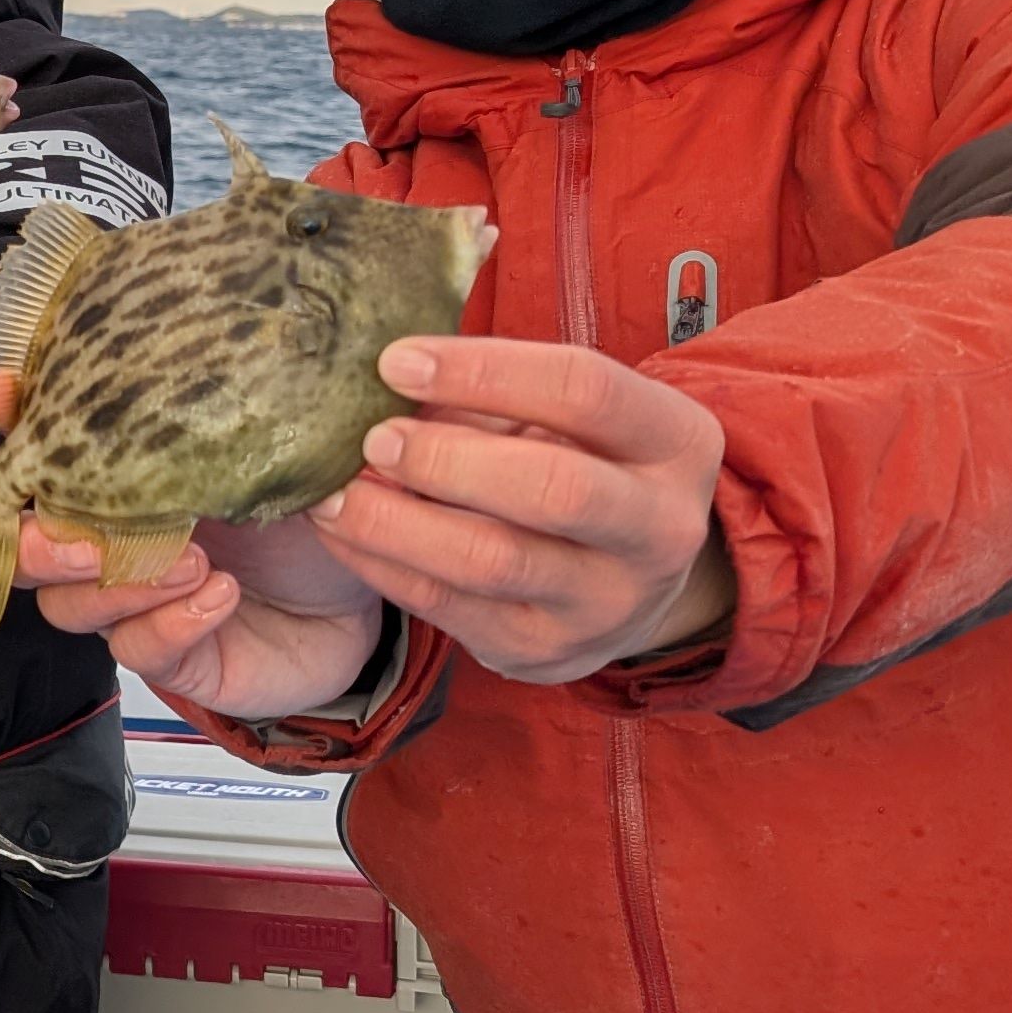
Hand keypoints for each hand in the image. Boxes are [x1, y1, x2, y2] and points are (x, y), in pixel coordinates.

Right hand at [0, 371, 392, 712]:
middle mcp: (108, 543)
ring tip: (191, 561)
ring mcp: (132, 605)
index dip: (3, 425)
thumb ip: (223, 411)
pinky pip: (140, 649)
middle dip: (31, 544)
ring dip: (119, 585)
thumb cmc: (308, 515)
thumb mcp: (269, 446)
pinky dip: (172, 622)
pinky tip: (218, 595)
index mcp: (117, 481)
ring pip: (68, 607)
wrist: (368, 596)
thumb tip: (192, 347)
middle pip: (17, 550)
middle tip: (84, 539)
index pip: (35, 451)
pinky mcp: (170, 656)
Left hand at [313, 336, 732, 685]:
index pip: (584, 391)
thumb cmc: (587, 467)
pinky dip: (381, 564)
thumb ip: (502, 397)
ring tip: (335, 490)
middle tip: (372, 438)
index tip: (396, 361)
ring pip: (491, 560)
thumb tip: (387, 378)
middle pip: (552, 488)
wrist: (633, 584)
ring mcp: (606, 601)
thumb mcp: (576, 421)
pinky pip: (448, 606)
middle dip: (447, 459)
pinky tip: (341, 531)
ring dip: (396, 521)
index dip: (483, 372)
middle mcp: (659, 528)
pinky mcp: (545, 651)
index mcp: (677, 442)